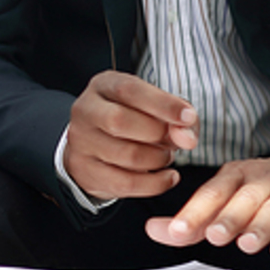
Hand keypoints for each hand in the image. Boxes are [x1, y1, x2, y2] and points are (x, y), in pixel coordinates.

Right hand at [65, 71, 197, 200]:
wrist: (95, 146)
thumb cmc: (132, 120)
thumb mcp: (154, 108)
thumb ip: (177, 117)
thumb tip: (186, 138)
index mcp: (104, 86)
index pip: (129, 90)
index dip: (162, 103)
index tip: (187, 117)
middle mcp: (86, 110)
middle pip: (120, 120)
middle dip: (157, 133)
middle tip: (172, 140)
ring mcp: (82, 142)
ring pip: (127, 155)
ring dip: (158, 159)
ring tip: (165, 156)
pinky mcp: (86, 171)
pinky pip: (126, 183)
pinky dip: (155, 183)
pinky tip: (167, 177)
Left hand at [144, 139, 269, 259]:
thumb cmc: (264, 186)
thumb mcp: (228, 194)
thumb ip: (194, 217)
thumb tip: (156, 230)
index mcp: (237, 174)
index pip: (213, 192)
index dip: (195, 211)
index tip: (178, 229)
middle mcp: (263, 180)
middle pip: (243, 199)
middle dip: (227, 218)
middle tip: (214, 234)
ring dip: (259, 227)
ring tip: (246, 243)